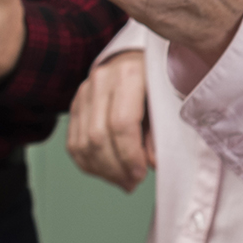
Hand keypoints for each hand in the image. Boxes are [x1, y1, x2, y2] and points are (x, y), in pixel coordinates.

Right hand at [66, 51, 151, 191]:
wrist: (141, 58)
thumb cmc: (161, 81)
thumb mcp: (169, 101)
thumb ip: (160, 132)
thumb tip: (151, 163)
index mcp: (128, 74)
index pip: (121, 123)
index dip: (130, 155)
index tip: (141, 174)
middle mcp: (101, 79)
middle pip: (98, 135)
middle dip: (115, 167)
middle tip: (132, 183)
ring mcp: (84, 91)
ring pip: (81, 142)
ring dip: (101, 170)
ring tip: (122, 181)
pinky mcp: (76, 104)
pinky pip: (73, 142)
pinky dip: (88, 163)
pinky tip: (106, 171)